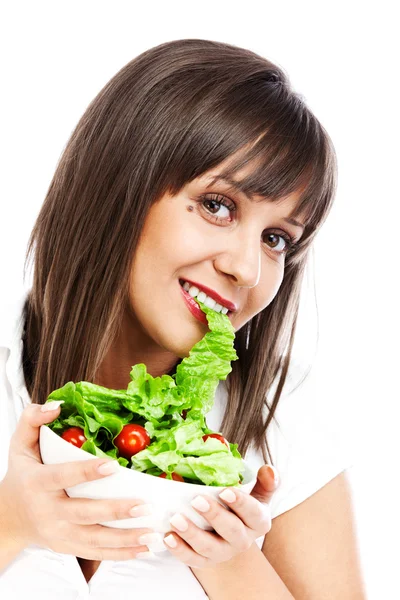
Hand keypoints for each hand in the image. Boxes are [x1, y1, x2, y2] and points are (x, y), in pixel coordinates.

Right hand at [0, 402, 154, 560]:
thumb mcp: (20, 444)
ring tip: (151, 533)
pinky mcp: (67, 547)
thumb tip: (56, 406)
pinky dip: (121, 554)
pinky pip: (96, 554)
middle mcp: (48, 511)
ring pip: (94, 540)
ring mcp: (58, 533)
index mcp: (37, 482)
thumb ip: (33, 420)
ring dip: (124, 539)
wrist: (9, 517)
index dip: (87, 472)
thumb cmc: (22, 474)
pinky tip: (144, 549)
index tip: (114, 465)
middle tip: (144, 505)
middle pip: (84, 514)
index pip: (63, 477)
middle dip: (115, 511)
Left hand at [162, 464, 278, 567]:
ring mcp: (223, 553)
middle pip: (231, 530)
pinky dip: (179, 550)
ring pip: (208, 547)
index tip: (225, 491)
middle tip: (196, 500)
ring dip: (191, 534)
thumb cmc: (242, 508)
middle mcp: (242, 540)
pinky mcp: (204, 561)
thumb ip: (265, 481)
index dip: (240, 503)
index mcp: (258, 522)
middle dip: (214, 515)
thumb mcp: (257, 494)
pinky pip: (191, 559)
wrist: (231, 537)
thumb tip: (269, 470)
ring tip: (176, 519)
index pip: (253, 513)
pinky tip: (168, 537)